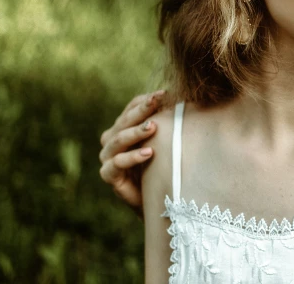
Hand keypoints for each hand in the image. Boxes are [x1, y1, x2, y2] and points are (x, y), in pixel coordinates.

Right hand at [99, 90, 164, 214]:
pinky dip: (131, 157)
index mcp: (125, 127)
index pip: (131, 108)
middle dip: (142, 109)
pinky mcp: (108, 176)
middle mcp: (112, 139)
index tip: (165, 93)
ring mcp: (108, 157)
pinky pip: (116, 164)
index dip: (146, 100)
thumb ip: (168, 123)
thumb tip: (185, 99)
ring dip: (136, 132)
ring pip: (117, 140)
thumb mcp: (166, 141)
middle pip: (124, 120)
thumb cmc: (163, 166)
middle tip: (157, 101)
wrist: (158, 199)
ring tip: (153, 126)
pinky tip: (148, 153)